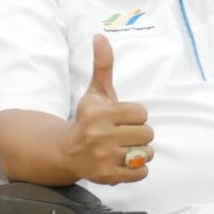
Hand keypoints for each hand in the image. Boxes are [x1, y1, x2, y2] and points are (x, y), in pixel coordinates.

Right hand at [60, 34, 153, 184]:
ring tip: (123, 149)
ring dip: (140, 152)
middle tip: (122, 135)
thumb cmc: (88, 119)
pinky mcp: (107, 176)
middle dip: (139, 134)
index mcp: (100, 113)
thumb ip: (103, 65)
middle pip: (147, 133)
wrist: (66, 151)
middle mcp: (100, 136)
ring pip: (146, 153)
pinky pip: (141, 172)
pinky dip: (138, 169)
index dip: (135, 116)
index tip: (121, 118)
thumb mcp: (96, 92)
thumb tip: (100, 36)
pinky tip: (124, 162)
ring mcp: (103, 158)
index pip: (142, 113)